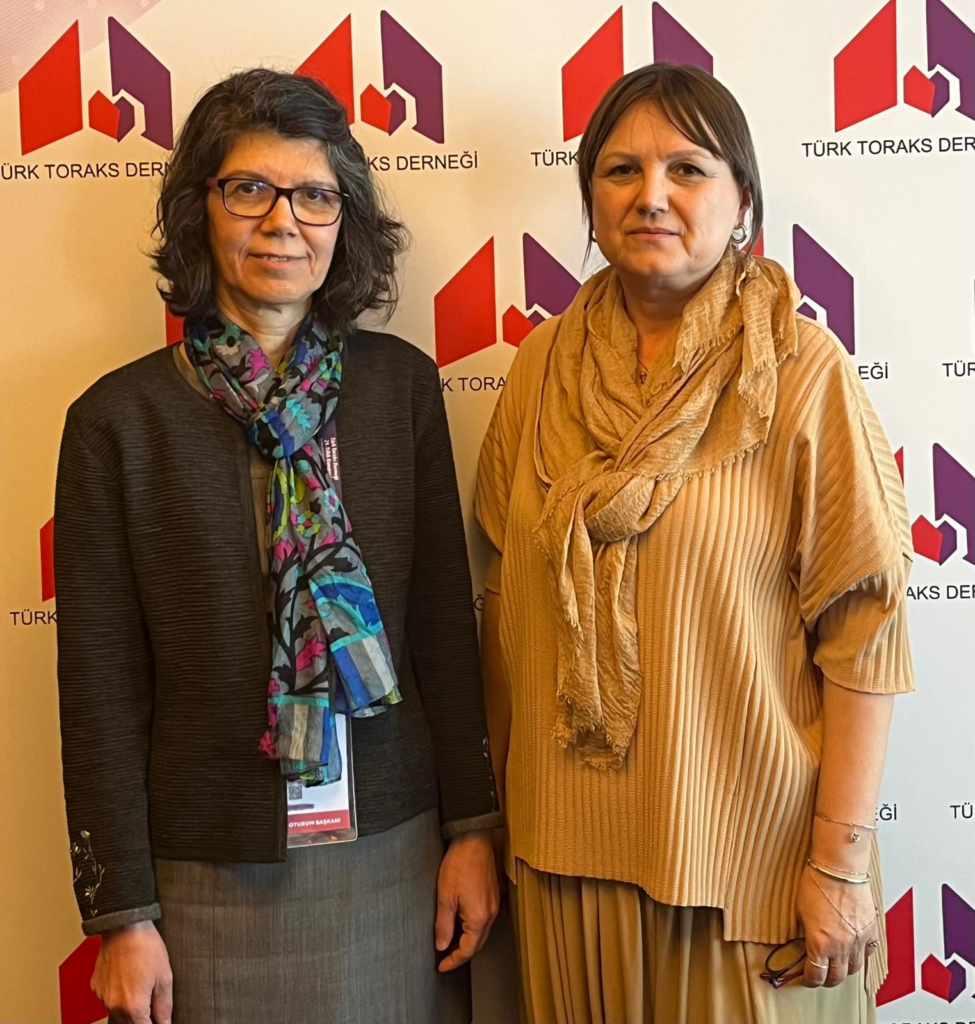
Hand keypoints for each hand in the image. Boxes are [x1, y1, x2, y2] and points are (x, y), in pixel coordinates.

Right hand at [91, 921, 172, 1022]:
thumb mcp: (164, 977)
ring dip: (130, 1007)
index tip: (159, 1019)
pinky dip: (118, 995)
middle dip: (143, 1017)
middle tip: (151, 996)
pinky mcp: (96, 988)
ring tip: (140, 982)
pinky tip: (128, 978)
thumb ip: (164, 1007)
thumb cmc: (145, 947)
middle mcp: (114, 1006)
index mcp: (133, 1007)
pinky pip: (108, 1000)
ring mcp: (102, 997)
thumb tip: (165, 1023)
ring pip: (118, 1013)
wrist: (124, 926)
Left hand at [434, 830, 499, 971]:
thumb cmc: (459, 863)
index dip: (454, 961)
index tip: (441, 966)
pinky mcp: (494, 895)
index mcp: (479, 917)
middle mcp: (490, 914)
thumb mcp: (445, 896)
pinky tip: (461, 924)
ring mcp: (494, 904)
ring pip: (482, 933)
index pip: (467, 950)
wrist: (474, 839)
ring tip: (450, 942)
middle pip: (477, 944)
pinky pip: (484, 920)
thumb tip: (442, 946)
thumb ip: (444, 924)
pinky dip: (473, 929)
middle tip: (444, 958)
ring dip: (468, 941)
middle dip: (461, 954)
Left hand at [796, 866, 878, 988]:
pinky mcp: (871, 931)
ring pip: (854, 968)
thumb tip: (805, 942)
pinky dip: (861, 956)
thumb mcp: (800, 910)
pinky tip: (854, 952)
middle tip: (821, 977)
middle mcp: (841, 946)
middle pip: (837, 977)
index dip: (809, 980)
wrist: (839, 867)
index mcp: (820, 943)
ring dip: (845, 970)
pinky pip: (869, 952)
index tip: (806, 979)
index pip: (816, 974)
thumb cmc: (817, 882)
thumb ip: (805, 932)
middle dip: (827, 980)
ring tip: (837, 966)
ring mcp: (859, 940)